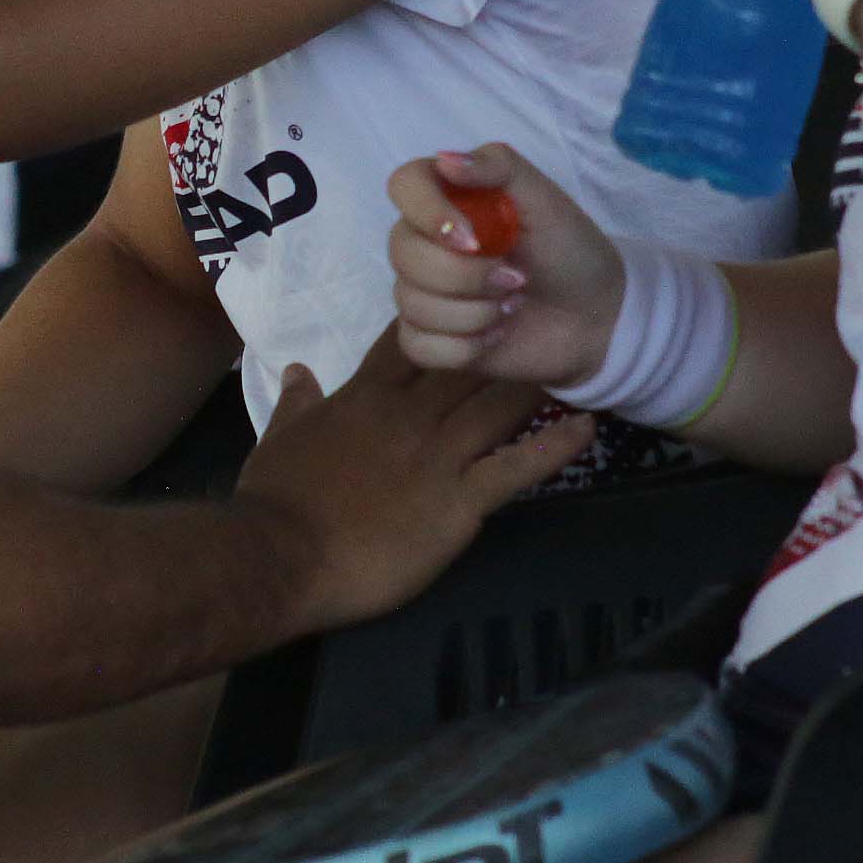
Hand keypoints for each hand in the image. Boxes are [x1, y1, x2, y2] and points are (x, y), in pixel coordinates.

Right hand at [233, 331, 590, 630]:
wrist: (281, 556)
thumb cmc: (275, 499)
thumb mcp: (280, 436)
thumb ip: (298, 401)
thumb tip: (298, 370)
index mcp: (365, 397)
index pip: (410, 344)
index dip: (442, 323)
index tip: (468, 306)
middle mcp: (410, 416)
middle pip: (467, 367)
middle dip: (501, 345)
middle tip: (539, 325)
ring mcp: (439, 457)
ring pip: (498, 407)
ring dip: (534, 386)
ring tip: (573, 365)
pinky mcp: (459, 501)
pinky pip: (515, 469)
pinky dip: (554, 448)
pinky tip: (587, 429)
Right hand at [384, 144, 621, 386]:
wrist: (595, 316)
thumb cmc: (569, 250)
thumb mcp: (545, 199)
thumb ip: (499, 167)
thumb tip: (445, 160)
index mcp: (448, 198)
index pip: (404, 186)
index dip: (428, 212)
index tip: (472, 239)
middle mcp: (425, 242)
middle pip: (402, 253)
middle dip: (466, 275)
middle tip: (516, 279)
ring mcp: (422, 291)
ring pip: (411, 303)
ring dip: (474, 312)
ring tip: (511, 306)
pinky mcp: (429, 338)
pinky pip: (417, 344)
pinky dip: (463, 347)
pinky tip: (494, 336)